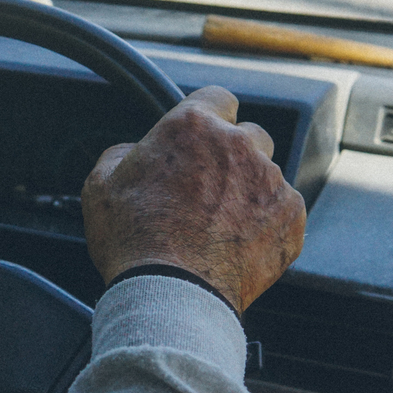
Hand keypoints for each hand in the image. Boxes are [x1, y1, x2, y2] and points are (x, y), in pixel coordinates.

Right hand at [81, 86, 305, 313]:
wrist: (171, 295)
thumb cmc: (133, 240)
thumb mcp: (101, 184)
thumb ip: (124, 153)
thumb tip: (136, 153)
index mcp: (193, 126)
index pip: (217, 97)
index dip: (208, 117)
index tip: (202, 137)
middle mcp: (239, 145)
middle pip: (249, 136)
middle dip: (233, 156)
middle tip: (207, 189)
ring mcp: (271, 182)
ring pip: (267, 176)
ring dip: (249, 192)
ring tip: (219, 227)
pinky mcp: (291, 219)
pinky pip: (283, 212)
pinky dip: (266, 225)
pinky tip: (237, 245)